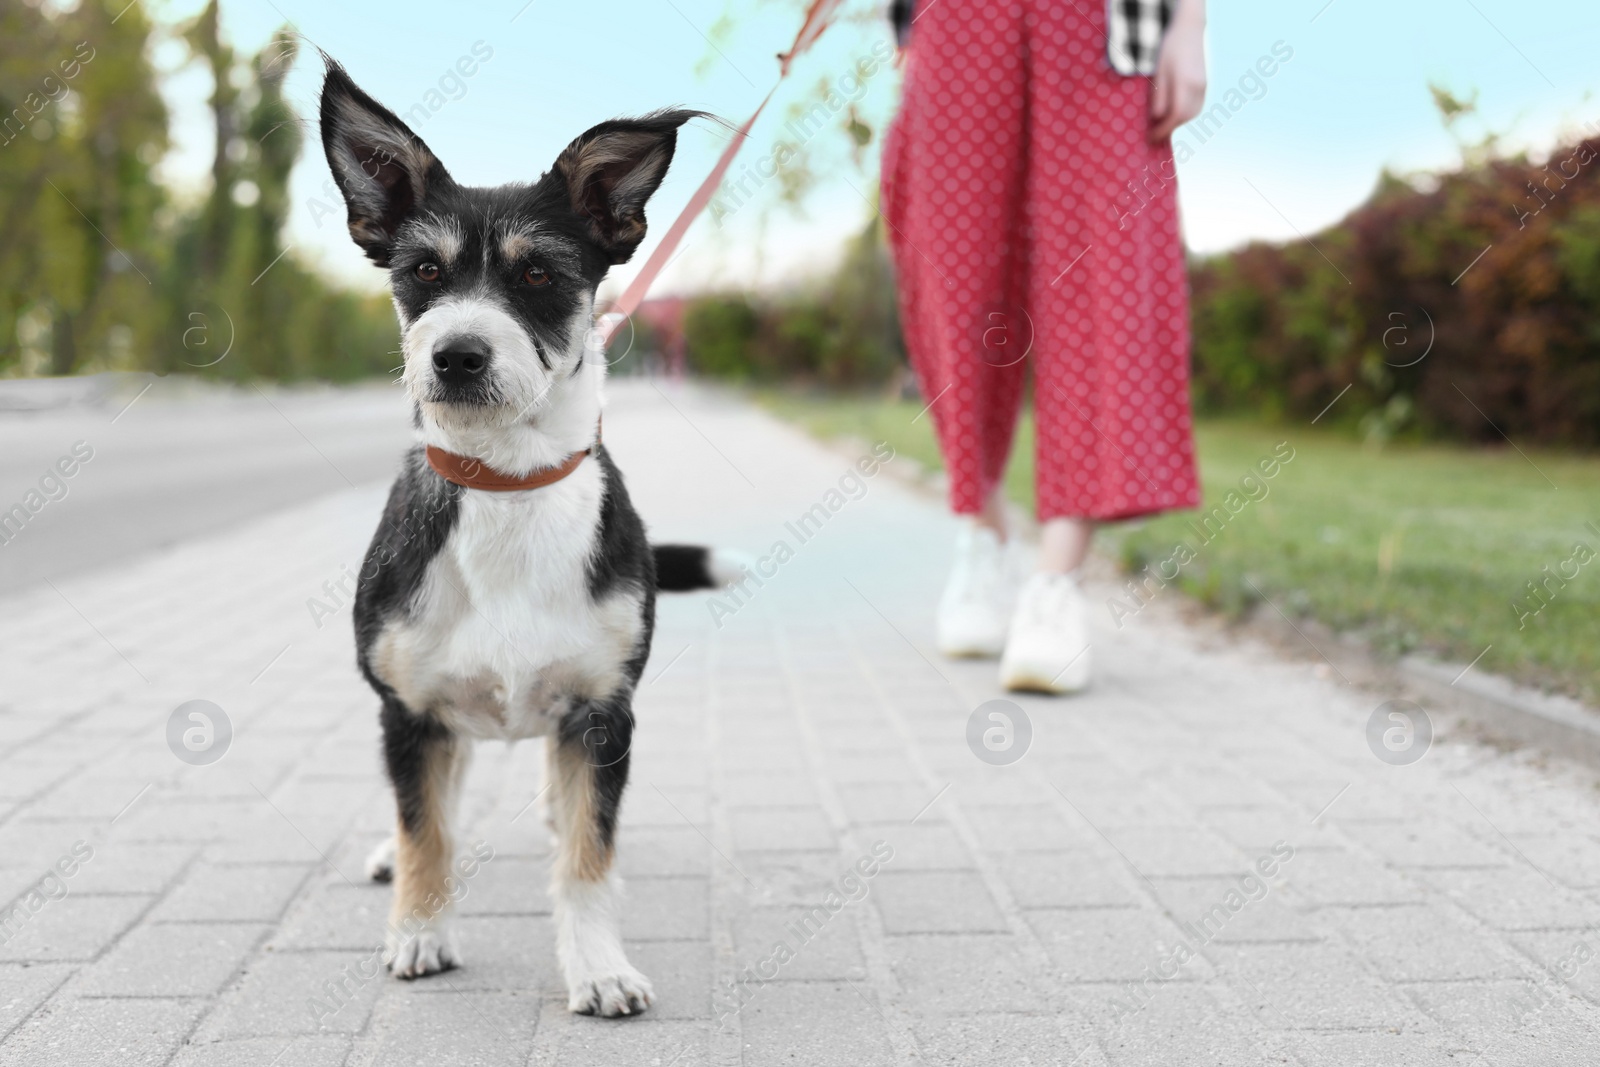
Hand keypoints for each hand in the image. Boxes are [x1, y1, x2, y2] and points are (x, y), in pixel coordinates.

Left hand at [1149, 9, 1206, 143]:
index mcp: (1184, 82)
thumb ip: (1159, 96)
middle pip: (1185, 117)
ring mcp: (1204, 86)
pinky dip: (1185, 115)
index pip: (1175, 114)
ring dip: (1177, 123)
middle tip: (1154, 135)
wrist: (1189, 31)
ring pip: (1192, 114)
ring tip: (1162, 126)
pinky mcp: (1205, 85)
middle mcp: (1197, 86)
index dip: (1163, 129)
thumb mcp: (1159, 72)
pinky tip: (1174, 114)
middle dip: (1169, 129)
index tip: (1152, 137)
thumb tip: (1157, 118)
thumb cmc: (1169, 49)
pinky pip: (1196, 106)